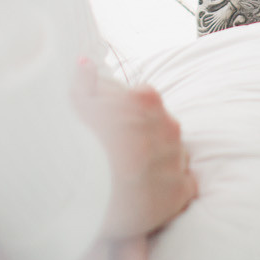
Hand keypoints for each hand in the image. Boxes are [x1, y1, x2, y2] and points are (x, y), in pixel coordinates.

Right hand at [74, 67, 196, 240]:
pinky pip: (184, 183)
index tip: (113, 131)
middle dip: (143, 139)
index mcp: (145, 101)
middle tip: (119, 156)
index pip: (144, 100)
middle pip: (161, 127)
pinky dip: (170, 187)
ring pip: (174, 154)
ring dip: (158, 162)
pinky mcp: (179, 191)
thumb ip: (84, 83)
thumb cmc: (77, 149)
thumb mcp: (75, 107)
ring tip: (131, 177)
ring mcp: (176, 158)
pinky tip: (149, 193)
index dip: (127, 116)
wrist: (80, 196)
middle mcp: (168, 126)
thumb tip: (85, 63)